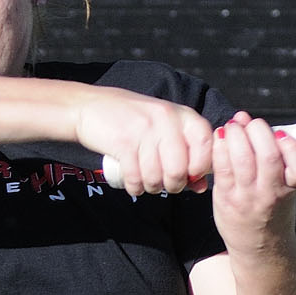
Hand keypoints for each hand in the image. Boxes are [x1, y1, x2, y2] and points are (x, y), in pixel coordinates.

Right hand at [74, 89, 214, 196]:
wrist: (90, 107)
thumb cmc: (131, 121)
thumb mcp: (164, 130)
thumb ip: (186, 156)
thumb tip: (201, 186)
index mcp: (181, 114)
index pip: (205, 143)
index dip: (200, 165)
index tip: (190, 175)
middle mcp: (165, 118)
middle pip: (179, 169)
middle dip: (172, 185)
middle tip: (164, 183)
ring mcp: (144, 129)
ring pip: (156, 177)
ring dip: (152, 187)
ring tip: (146, 180)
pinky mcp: (123, 142)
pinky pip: (136, 178)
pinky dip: (135, 187)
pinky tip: (134, 182)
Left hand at [209, 111, 295, 257]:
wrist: (259, 245)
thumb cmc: (272, 206)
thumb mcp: (286, 184)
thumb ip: (272, 152)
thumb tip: (244, 117)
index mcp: (291, 188)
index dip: (291, 145)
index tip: (280, 134)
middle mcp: (271, 194)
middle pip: (268, 156)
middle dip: (258, 131)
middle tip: (251, 124)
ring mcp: (248, 197)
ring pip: (242, 159)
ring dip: (236, 134)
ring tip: (234, 127)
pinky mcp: (226, 198)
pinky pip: (221, 168)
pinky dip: (219, 147)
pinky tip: (220, 138)